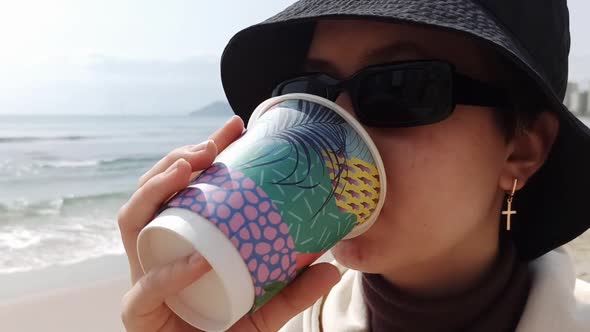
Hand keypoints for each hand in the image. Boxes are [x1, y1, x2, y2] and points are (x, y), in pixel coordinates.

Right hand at [118, 115, 340, 331]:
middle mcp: (157, 250)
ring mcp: (142, 276)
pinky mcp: (138, 311)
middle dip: (175, 160)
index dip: (202, 152)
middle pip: (153, 192)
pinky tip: (198, 259)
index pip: (183, 186)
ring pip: (133, 221)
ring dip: (156, 190)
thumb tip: (333, 266)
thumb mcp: (265, 308)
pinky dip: (172, 271)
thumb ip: (294, 291)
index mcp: (181, 239)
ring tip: (188, 170)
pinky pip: (147, 285)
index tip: (234, 127)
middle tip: (209, 146)